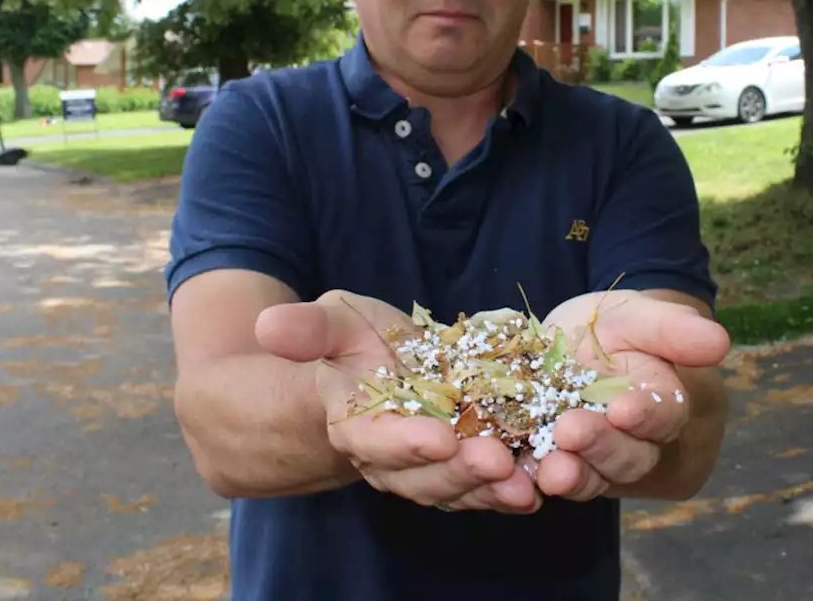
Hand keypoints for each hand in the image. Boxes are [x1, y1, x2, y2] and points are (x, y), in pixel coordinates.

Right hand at [254, 290, 539, 513]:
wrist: (379, 367)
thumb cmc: (354, 341)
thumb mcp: (333, 321)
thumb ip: (309, 330)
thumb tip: (268, 322)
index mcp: (355, 424)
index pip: (375, 440)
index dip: (404, 442)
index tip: (438, 434)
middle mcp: (392, 458)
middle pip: (423, 475)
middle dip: (460, 471)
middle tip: (497, 459)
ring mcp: (430, 467)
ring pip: (458, 488)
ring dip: (492, 491)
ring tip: (527, 484)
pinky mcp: (464, 464)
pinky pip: (487, 485)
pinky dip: (513, 490)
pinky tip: (544, 483)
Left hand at [533, 290, 729, 500]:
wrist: (569, 346)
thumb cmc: (614, 330)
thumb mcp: (636, 316)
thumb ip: (672, 329)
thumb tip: (720, 341)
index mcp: (661, 403)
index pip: (663, 416)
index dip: (646, 415)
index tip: (624, 408)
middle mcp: (631, 441)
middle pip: (626, 457)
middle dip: (600, 447)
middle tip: (571, 432)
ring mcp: (591, 460)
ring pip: (589, 478)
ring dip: (570, 476)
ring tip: (550, 470)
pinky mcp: (552, 465)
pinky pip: (544, 482)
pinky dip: (530, 484)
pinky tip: (515, 477)